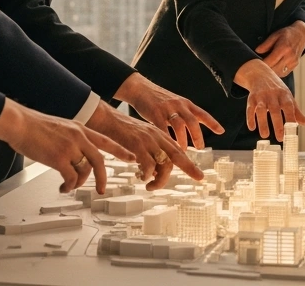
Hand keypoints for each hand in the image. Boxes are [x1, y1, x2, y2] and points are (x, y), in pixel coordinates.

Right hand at [0, 99, 127, 193]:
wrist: (19, 123)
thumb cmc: (34, 125)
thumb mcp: (60, 126)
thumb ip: (71, 138)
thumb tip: (74, 156)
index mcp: (80, 128)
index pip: (106, 140)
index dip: (120, 150)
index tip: (131, 157)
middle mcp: (78, 137)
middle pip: (99, 160)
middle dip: (103, 177)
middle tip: (102, 189)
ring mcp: (70, 147)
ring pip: (83, 171)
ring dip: (77, 183)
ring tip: (68, 186)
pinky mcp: (59, 158)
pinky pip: (70, 178)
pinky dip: (68, 186)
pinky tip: (62, 187)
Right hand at [85, 104, 203, 189]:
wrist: (105, 119)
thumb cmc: (120, 133)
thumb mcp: (139, 141)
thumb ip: (149, 153)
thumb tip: (155, 172)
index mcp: (158, 135)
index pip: (178, 151)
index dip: (188, 163)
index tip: (198, 175)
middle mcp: (156, 137)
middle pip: (177, 155)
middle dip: (190, 167)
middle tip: (199, 178)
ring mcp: (148, 140)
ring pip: (164, 163)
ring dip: (159, 180)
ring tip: (150, 186)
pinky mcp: (137, 145)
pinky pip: (148, 165)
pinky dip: (147, 175)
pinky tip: (140, 176)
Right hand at [118, 74, 223, 149]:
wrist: (140, 89)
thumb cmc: (158, 99)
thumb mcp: (175, 103)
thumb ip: (183, 115)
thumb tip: (192, 128)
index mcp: (185, 103)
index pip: (202, 113)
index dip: (213, 122)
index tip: (221, 131)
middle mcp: (179, 105)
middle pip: (192, 121)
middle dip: (197, 136)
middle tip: (200, 148)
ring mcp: (167, 108)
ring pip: (179, 126)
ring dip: (182, 140)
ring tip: (183, 152)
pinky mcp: (155, 113)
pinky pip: (163, 128)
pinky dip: (167, 139)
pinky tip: (167, 147)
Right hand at [235, 58, 304, 139]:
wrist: (260, 74)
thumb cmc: (277, 90)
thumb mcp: (288, 97)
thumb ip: (296, 111)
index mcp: (284, 95)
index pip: (288, 107)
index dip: (290, 118)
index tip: (292, 131)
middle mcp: (272, 95)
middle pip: (275, 110)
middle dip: (277, 124)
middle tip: (280, 138)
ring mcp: (261, 96)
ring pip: (261, 110)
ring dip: (262, 123)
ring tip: (265, 135)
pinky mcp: (251, 98)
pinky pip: (249, 109)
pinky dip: (250, 118)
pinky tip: (252, 128)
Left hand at [256, 21, 304, 78]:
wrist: (301, 34)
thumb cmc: (287, 34)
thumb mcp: (275, 35)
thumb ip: (266, 44)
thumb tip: (257, 51)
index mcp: (283, 48)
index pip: (270, 61)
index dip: (261, 65)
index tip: (255, 65)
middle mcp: (289, 56)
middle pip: (274, 69)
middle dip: (265, 70)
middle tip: (258, 68)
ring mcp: (293, 62)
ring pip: (279, 73)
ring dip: (271, 72)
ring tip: (265, 68)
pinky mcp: (295, 65)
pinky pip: (284, 73)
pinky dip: (277, 72)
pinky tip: (273, 68)